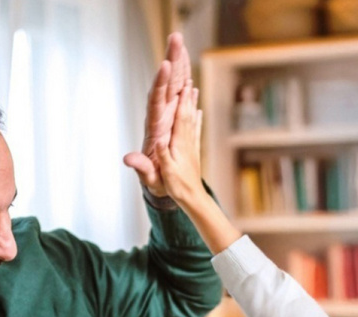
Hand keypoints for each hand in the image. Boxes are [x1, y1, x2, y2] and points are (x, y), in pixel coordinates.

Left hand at [124, 32, 192, 196]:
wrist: (160, 180)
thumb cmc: (155, 180)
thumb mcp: (149, 176)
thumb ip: (140, 166)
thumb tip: (127, 159)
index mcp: (155, 127)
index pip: (156, 100)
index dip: (161, 83)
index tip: (165, 65)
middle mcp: (161, 116)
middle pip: (166, 84)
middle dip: (171, 60)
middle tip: (175, 38)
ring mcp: (168, 115)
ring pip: (173, 84)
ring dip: (177, 64)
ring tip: (180, 42)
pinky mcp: (174, 117)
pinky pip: (180, 94)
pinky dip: (184, 80)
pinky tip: (188, 68)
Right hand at [154, 80, 204, 206]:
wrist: (192, 197)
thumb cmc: (177, 187)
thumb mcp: (164, 174)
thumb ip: (162, 156)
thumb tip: (159, 141)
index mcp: (178, 144)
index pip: (180, 117)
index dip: (182, 100)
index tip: (182, 84)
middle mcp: (187, 140)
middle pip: (187, 112)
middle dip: (187, 95)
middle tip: (187, 78)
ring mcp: (191, 144)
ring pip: (192, 118)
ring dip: (192, 102)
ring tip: (193, 87)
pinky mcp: (193, 150)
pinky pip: (194, 130)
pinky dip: (196, 118)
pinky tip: (198, 111)